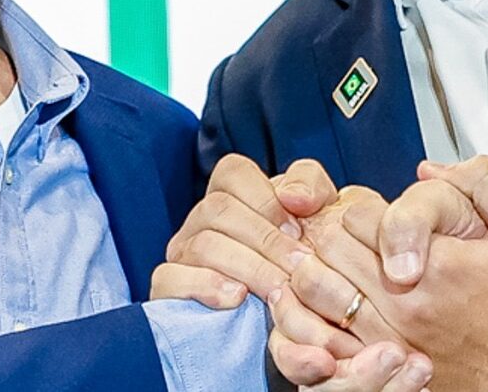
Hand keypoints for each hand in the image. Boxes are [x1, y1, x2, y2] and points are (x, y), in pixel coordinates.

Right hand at [149, 154, 339, 308]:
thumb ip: (309, 184)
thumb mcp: (318, 213)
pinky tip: (237, 298)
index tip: (297, 229)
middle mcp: (201, 218)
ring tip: (278, 290)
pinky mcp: (169, 288)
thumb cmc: (303, 258)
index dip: (265, 198)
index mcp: (231, 193)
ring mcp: (182, 252)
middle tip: (299, 267)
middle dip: (265, 240)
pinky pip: (171, 278)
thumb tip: (293, 196)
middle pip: (219, 209)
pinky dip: (204, 286)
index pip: (232, 172)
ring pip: (203, 245)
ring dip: (248, 268)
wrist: (297, 316)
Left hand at [293, 159, 487, 391]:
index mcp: (437, 265)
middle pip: (330, 243)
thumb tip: (429, 171)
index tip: (384, 219)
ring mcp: (385, 336)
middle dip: (339, 230)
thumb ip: (483, 181)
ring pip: (314, 284)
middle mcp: (405, 302)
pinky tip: (332, 297)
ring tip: (340, 261)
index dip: (368, 208)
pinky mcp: (375, 363)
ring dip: (321, 266)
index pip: (360, 214)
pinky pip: (320, 328)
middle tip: (359, 236)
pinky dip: (316, 309)